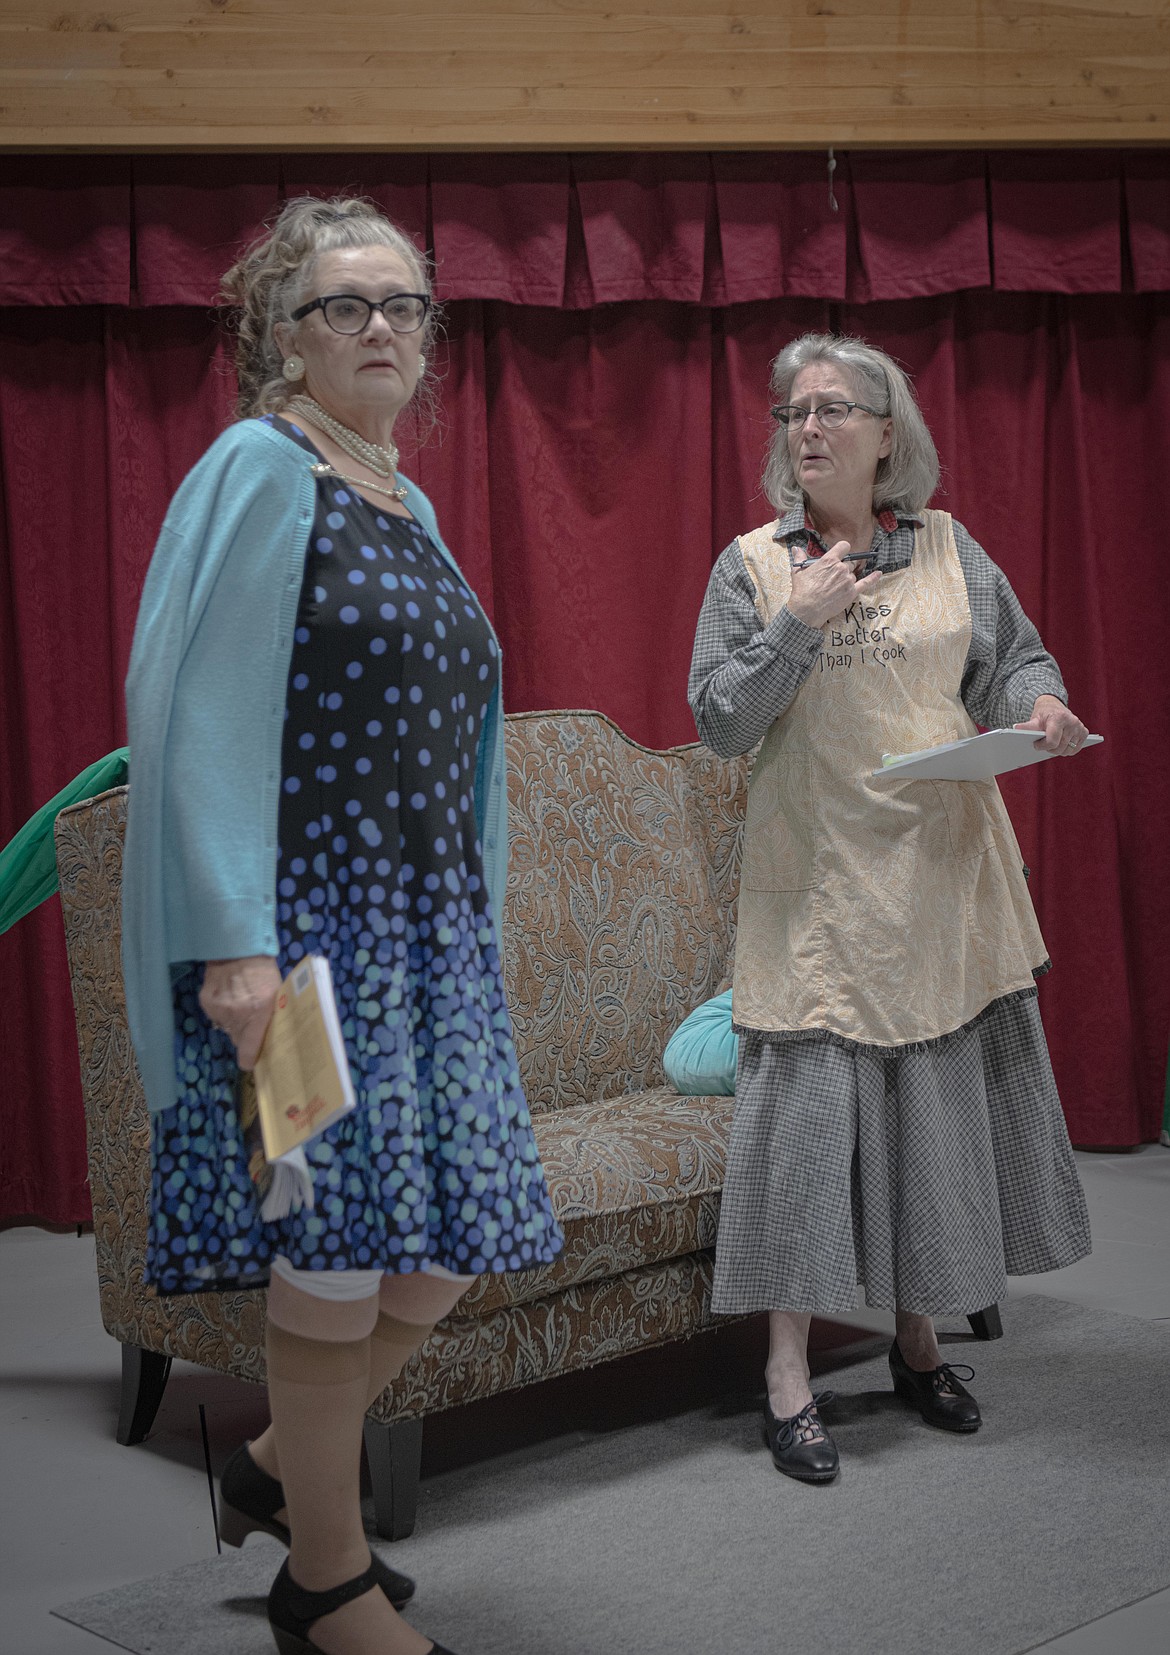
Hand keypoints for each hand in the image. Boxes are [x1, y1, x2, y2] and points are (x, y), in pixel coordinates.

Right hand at [199, 955, 281, 1069]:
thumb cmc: (263, 971)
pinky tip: (229, 995)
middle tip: (251, 1019)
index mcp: (258, 1014)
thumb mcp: (276, 994)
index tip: (250, 1062)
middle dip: (244, 1033)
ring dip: (233, 1020)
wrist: (237, 948)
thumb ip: (270, 1016)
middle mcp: (237, 1015)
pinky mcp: (207, 1002)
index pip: (248, 1049)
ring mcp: (220, 1009)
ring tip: (240, 1002)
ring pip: (226, 1026)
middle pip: (237, 1038)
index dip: (249, 1059)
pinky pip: (215, 1015)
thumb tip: (265, 1036)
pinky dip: (222, 1009)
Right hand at [786, 540, 882, 628]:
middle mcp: (841, 568)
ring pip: (852, 574)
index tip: (840, 554)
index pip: (844, 546)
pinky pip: (866, 582)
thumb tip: (796, 548)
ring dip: (847, 578)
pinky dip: (873, 578)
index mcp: (829, 560)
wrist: (807, 610)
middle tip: (833, 577)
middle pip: (848, 562)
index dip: (842, 549)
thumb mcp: (798, 572)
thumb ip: (799, 557)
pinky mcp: (852, 592)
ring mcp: (848, 580)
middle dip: (842, 567)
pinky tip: (878, 573)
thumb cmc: (802, 591)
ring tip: (835, 587)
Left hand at [1015, 694, 1089, 755]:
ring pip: (1068, 750)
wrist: (1054, 706)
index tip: (1036, 744)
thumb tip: (1016, 728)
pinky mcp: (1084, 732)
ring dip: (1059, 751)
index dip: (1042, 746)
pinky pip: (1076, 749)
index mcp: (1059, 718)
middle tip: (1043, 745)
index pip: (1052, 742)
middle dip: (1049, 750)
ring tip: (1052, 744)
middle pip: (1060, 748)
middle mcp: (1072, 722)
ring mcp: (1079, 727)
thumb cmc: (1043, 714)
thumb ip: (1027, 726)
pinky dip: (1068, 749)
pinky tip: (1061, 744)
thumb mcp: (1034, 719)